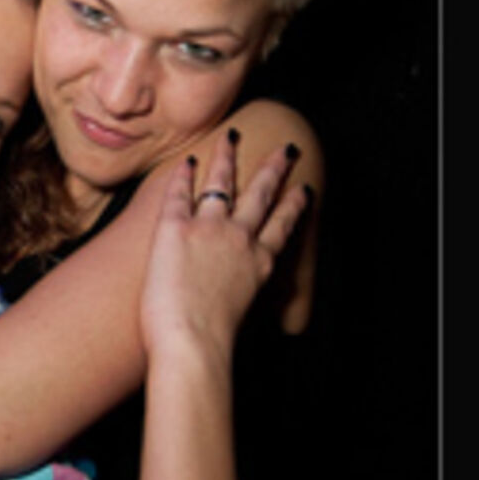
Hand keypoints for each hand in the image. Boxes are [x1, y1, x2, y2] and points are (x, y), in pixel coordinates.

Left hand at [140, 131, 310, 363]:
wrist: (192, 342)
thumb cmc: (213, 341)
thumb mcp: (244, 313)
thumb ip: (243, 294)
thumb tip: (236, 298)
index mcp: (260, 263)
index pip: (282, 226)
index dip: (293, 206)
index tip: (303, 191)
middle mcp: (240, 239)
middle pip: (261, 194)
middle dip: (274, 169)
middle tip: (286, 149)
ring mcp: (209, 229)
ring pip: (221, 183)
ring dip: (227, 157)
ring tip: (232, 137)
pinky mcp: (176, 228)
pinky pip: (179, 193)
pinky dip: (183, 175)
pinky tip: (185, 161)